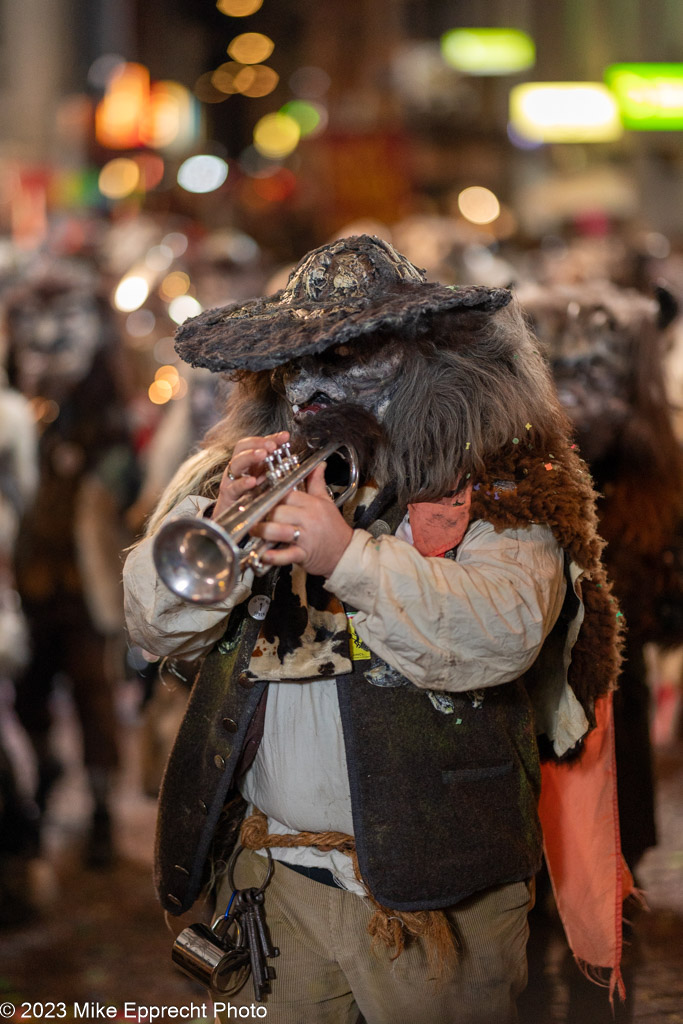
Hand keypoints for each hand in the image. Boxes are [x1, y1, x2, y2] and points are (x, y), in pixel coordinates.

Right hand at [212, 430, 289, 520]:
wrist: (236, 520)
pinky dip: (242, 483)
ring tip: (262, 454)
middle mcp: (240, 468)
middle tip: (272, 445)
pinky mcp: (229, 495)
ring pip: (236, 463)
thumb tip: (305, 463)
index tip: (285, 436)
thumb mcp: (270, 483)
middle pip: (243, 447)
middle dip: (258, 443)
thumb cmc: (254, 499)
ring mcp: (232, 480)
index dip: (271, 438)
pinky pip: (233, 487)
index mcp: (250, 463)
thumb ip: (282, 473)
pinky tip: (252, 481)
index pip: (257, 443)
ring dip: (249, 456)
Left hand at [250, 462, 352, 577]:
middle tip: (256, 516)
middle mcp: (308, 519)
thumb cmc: (333, 528)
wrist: (346, 552)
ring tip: (255, 531)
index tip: (263, 498)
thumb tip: (318, 465)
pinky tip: (264, 554)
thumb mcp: (326, 502)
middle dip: (264, 514)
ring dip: (263, 532)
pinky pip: (286, 555)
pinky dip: (273, 556)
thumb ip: (317, 483)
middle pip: (278, 511)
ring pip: (278, 531)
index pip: (286, 493)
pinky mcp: (303, 555)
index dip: (272, 495)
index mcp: (312, 504)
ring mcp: (305, 538)